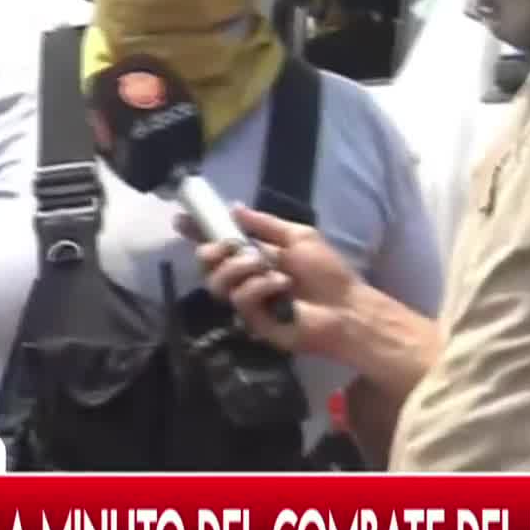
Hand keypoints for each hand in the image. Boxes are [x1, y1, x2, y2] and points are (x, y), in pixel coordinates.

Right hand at [177, 204, 361, 360]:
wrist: (347, 308)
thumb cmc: (327, 272)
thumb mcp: (298, 236)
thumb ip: (265, 224)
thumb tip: (234, 207)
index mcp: (255, 256)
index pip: (219, 243)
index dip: (198, 232)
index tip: (182, 220)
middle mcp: (245, 277)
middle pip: (207, 264)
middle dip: (212, 250)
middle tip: (229, 246)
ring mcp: (247, 301)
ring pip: (217, 282)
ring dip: (240, 268)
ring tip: (267, 267)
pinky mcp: (252, 322)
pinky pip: (240, 298)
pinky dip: (260, 286)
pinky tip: (282, 286)